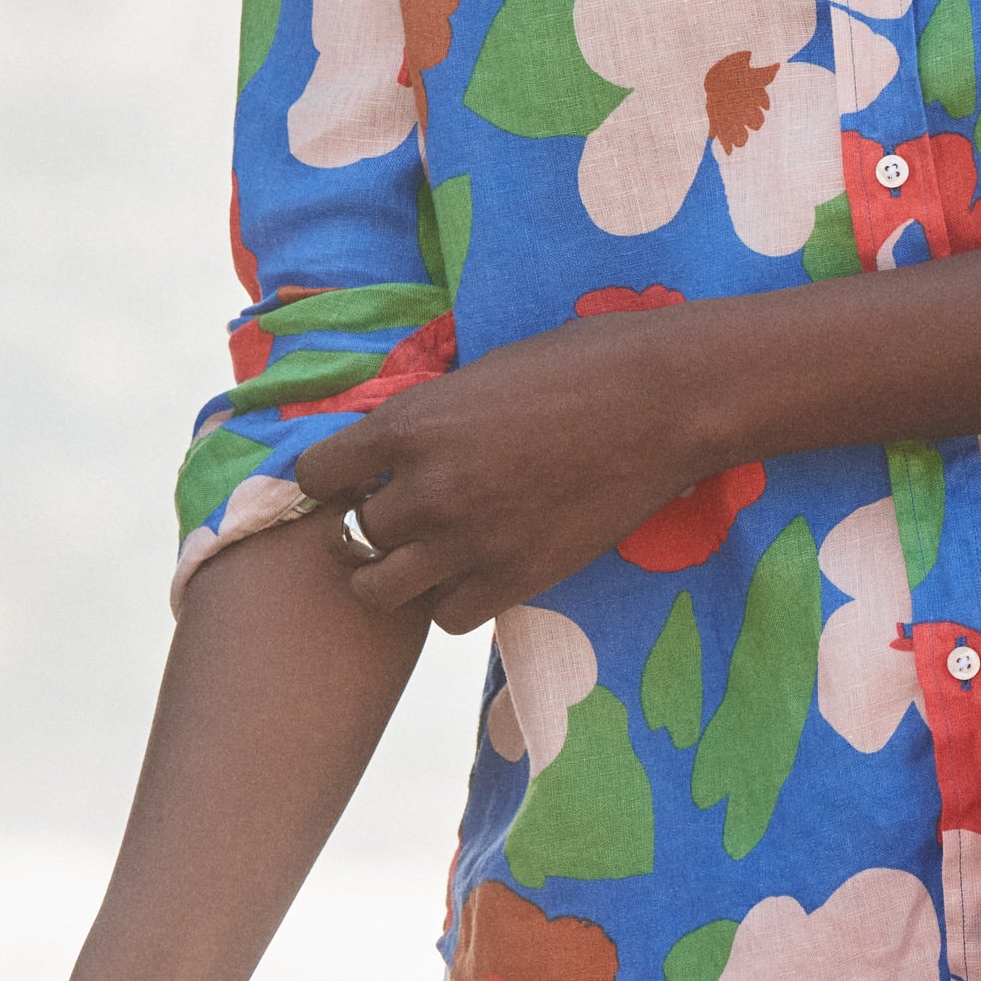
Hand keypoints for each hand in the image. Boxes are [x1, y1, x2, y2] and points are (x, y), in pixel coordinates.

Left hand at [293, 305, 719, 632]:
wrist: (664, 401)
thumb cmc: (582, 364)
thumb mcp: (484, 370)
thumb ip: (431, 413)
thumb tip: (396, 441)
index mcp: (411, 423)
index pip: (317, 473)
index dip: (331, 477)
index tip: (353, 476)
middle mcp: (427, 489)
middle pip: (351, 536)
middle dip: (369, 523)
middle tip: (400, 512)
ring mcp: (470, 541)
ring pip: (382, 590)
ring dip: (395, 572)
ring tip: (424, 553)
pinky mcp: (517, 578)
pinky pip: (448, 616)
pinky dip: (451, 599)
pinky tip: (473, 570)